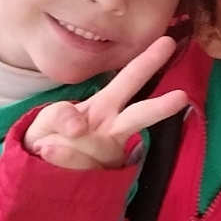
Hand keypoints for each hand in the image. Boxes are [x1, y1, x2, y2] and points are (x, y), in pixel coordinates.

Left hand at [24, 36, 188, 169]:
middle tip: (182, 97)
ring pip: (99, 146)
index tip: (168, 42)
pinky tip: (48, 153)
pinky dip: (61, 158)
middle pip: (139, 115)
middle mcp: (114, 128)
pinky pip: (83, 167)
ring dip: (70, 147)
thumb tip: (79, 125)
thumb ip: (59, 114)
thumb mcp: (46, 118)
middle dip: (159, 107)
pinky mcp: (104, 178)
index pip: (131, 78)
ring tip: (46, 146)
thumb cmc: (49, 137)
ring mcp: (111, 156)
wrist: (38, 173)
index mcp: (105, 105)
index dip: (148, 61)